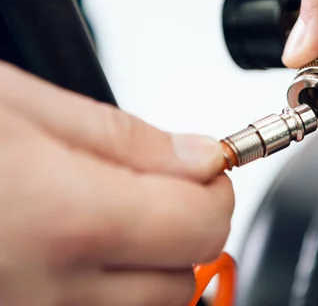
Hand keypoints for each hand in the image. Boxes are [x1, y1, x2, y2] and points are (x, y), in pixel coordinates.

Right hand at [0, 62, 233, 305]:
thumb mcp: (23, 108)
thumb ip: (126, 138)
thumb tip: (201, 157)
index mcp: (68, 221)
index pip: (200, 227)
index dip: (216, 191)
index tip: (205, 167)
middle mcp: (52, 290)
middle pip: (180, 280)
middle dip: (186, 229)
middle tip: (155, 187)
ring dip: (148, 263)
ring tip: (106, 214)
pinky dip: (106, 283)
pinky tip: (76, 243)